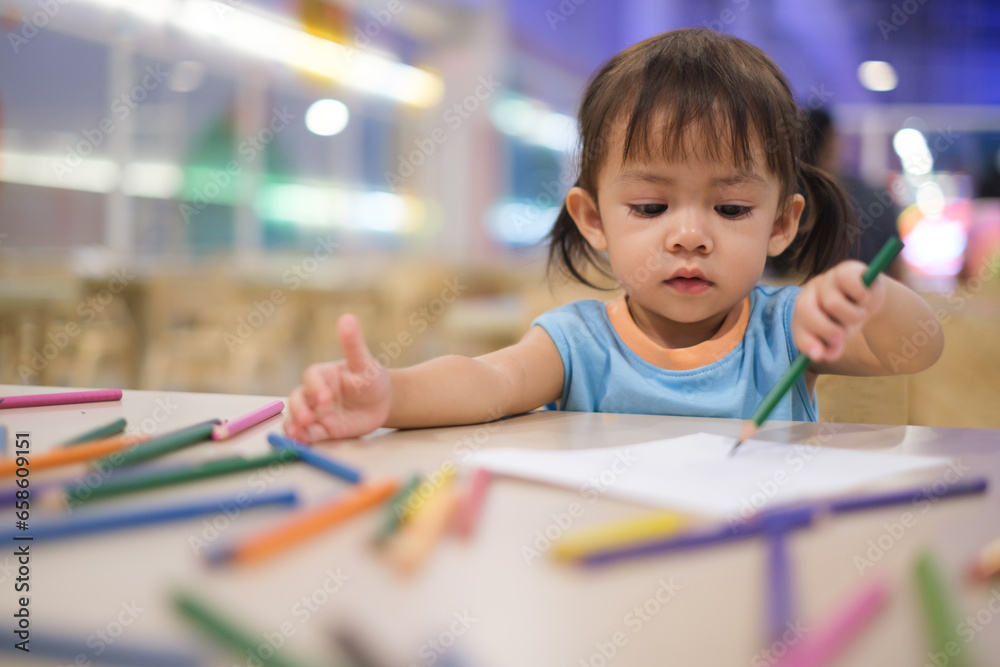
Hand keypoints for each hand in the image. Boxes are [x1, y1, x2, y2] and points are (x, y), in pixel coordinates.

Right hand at [284, 314, 391, 441]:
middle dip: (299, 409)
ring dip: (293, 426)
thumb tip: (347, 317)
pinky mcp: (322, 429)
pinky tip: (302, 444)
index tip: (326, 397)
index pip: (311, 378)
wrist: (383, 403)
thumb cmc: (372, 379)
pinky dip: (302, 439)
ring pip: (296, 418)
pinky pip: (307, 435)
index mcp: (323, 375)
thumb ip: (353, 344)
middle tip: (307, 419)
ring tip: (297, 435)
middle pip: (297, 399)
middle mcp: (315, 393)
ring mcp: (317, 412)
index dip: (315, 387)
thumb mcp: (365, 363)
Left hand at [793, 261, 885, 362]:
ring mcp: (826, 279)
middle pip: (806, 311)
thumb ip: (831, 347)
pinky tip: (863, 297)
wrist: (869, 295)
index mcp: (803, 309)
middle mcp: (810, 292)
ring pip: (833, 304)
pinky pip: (852, 287)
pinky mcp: (845, 269)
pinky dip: (862, 297)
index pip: (798, 326)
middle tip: (843, 336)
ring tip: (860, 314)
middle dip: (825, 330)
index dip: (807, 342)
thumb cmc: (847, 318)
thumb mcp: (839, 335)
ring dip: (852, 316)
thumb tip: (824, 355)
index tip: (819, 356)